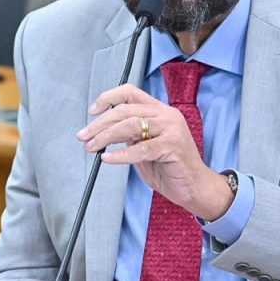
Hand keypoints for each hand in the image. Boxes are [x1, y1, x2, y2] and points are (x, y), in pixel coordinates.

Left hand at [75, 84, 233, 221]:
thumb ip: (131, 136)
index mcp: (160, 111)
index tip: (92, 111)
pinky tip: (108, 159)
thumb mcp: (145, 148)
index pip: (130, 93)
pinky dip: (121, 154)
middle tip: (83, 136)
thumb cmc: (171, 168)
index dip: (108, 98)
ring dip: (106, 136)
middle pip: (125, 110)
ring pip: (130, 125)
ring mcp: (171, 129)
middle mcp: (166, 115)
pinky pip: (140, 148)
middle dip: (99, 123)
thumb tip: (105, 131)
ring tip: (91, 147)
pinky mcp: (172, 146)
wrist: (196, 188)